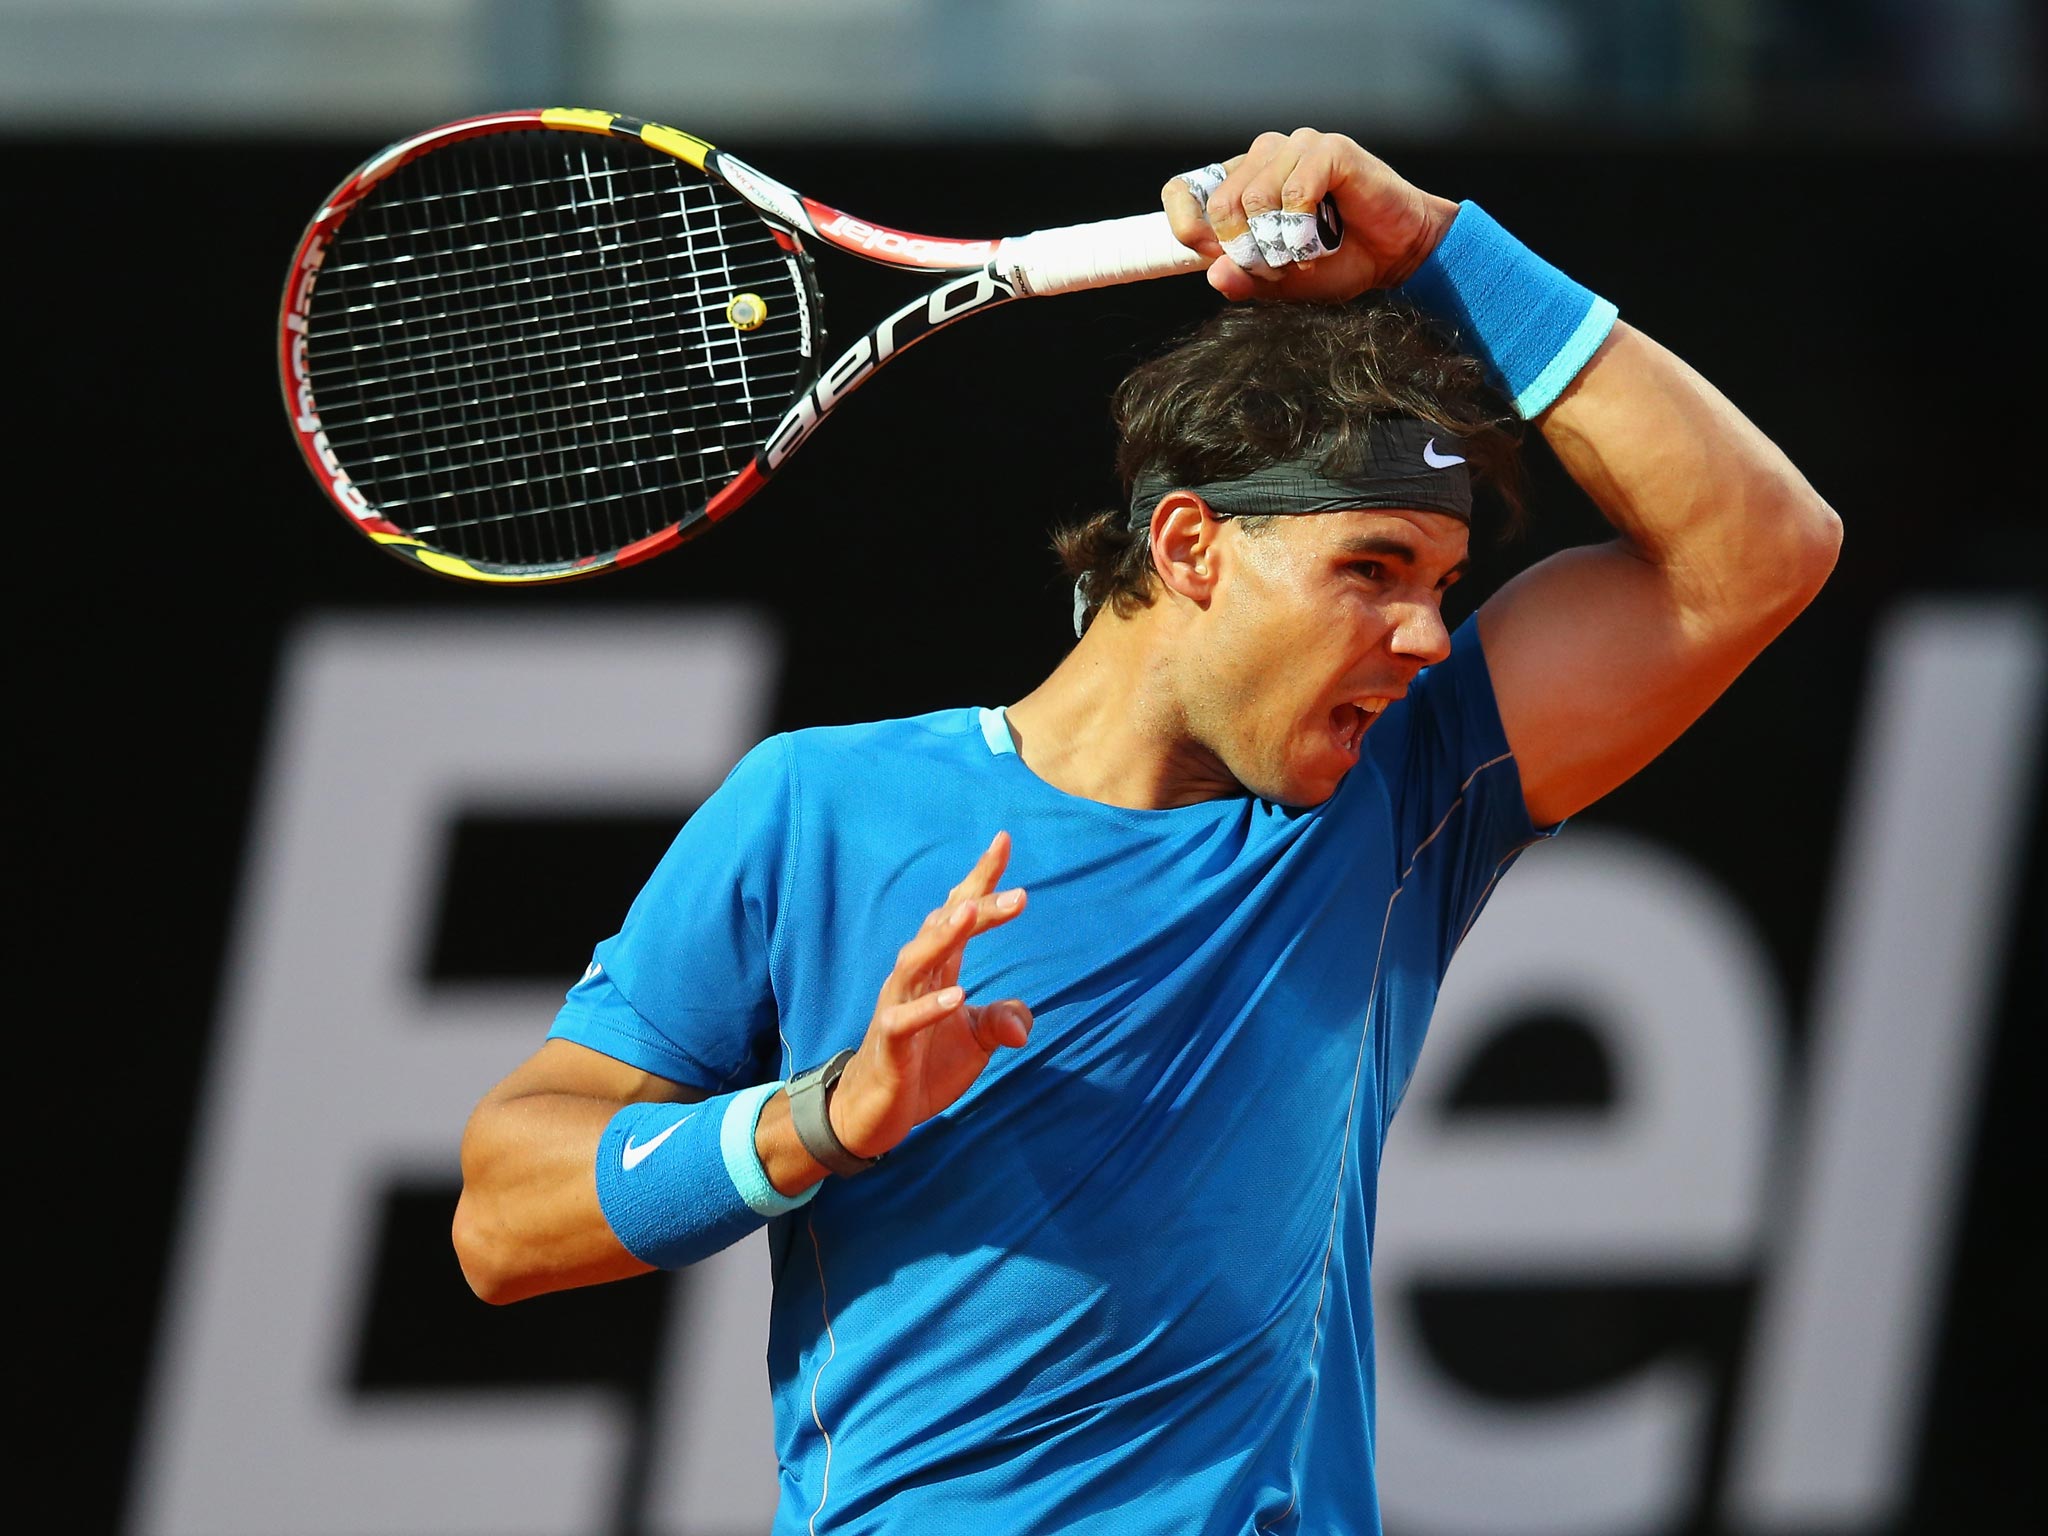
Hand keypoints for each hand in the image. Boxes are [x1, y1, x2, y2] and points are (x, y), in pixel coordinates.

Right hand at [826, 832, 1034, 1158]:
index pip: (959, 912)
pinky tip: (957, 996)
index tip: (1003, 840)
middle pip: (944, 929)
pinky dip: (930, 1007)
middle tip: (1019, 895)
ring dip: (943, 937)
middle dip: (978, 907)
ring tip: (970, 914)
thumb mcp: (976, 1043)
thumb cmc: (924, 1066)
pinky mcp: (889, 1044)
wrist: (875, 1113)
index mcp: (939, 969)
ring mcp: (898, 1007)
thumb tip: (1023, 1025)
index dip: (981, 878)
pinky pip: (906, 1020)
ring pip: (917, 962)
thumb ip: (1003, 1021)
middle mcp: (916, 978)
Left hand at [1161, 128, 1459, 301]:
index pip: (1183, 191)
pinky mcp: (1329, 149)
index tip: (1216, 256)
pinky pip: (1295, 191)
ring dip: (1280, 242)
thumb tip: (1213, 274)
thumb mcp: (1281, 283)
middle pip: (1220, 204)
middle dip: (1247, 250)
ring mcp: (1296, 147)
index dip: (1189, 228)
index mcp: (1241, 182)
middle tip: (1279, 264)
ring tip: (1308, 249)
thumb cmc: (1340, 262)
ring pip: (1255, 198)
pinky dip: (1305, 227)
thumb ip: (1245, 279)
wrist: (1397, 255)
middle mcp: (1263, 157)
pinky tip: (1324, 235)